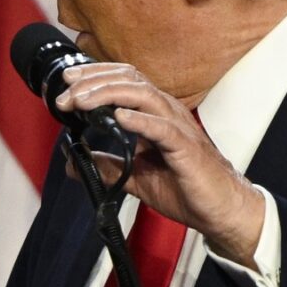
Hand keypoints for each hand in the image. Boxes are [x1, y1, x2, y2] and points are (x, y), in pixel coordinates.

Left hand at [57, 63, 264, 266]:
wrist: (220, 210)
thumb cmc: (186, 188)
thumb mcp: (136, 177)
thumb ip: (107, 166)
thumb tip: (73, 163)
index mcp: (155, 114)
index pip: (124, 80)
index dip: (95, 75)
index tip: (67, 80)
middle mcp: (166, 113)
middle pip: (129, 80)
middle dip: (94, 82)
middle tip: (66, 93)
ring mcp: (178, 128)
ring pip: (143, 95)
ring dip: (108, 94)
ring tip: (82, 100)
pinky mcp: (187, 148)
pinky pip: (163, 128)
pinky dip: (140, 120)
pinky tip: (119, 117)